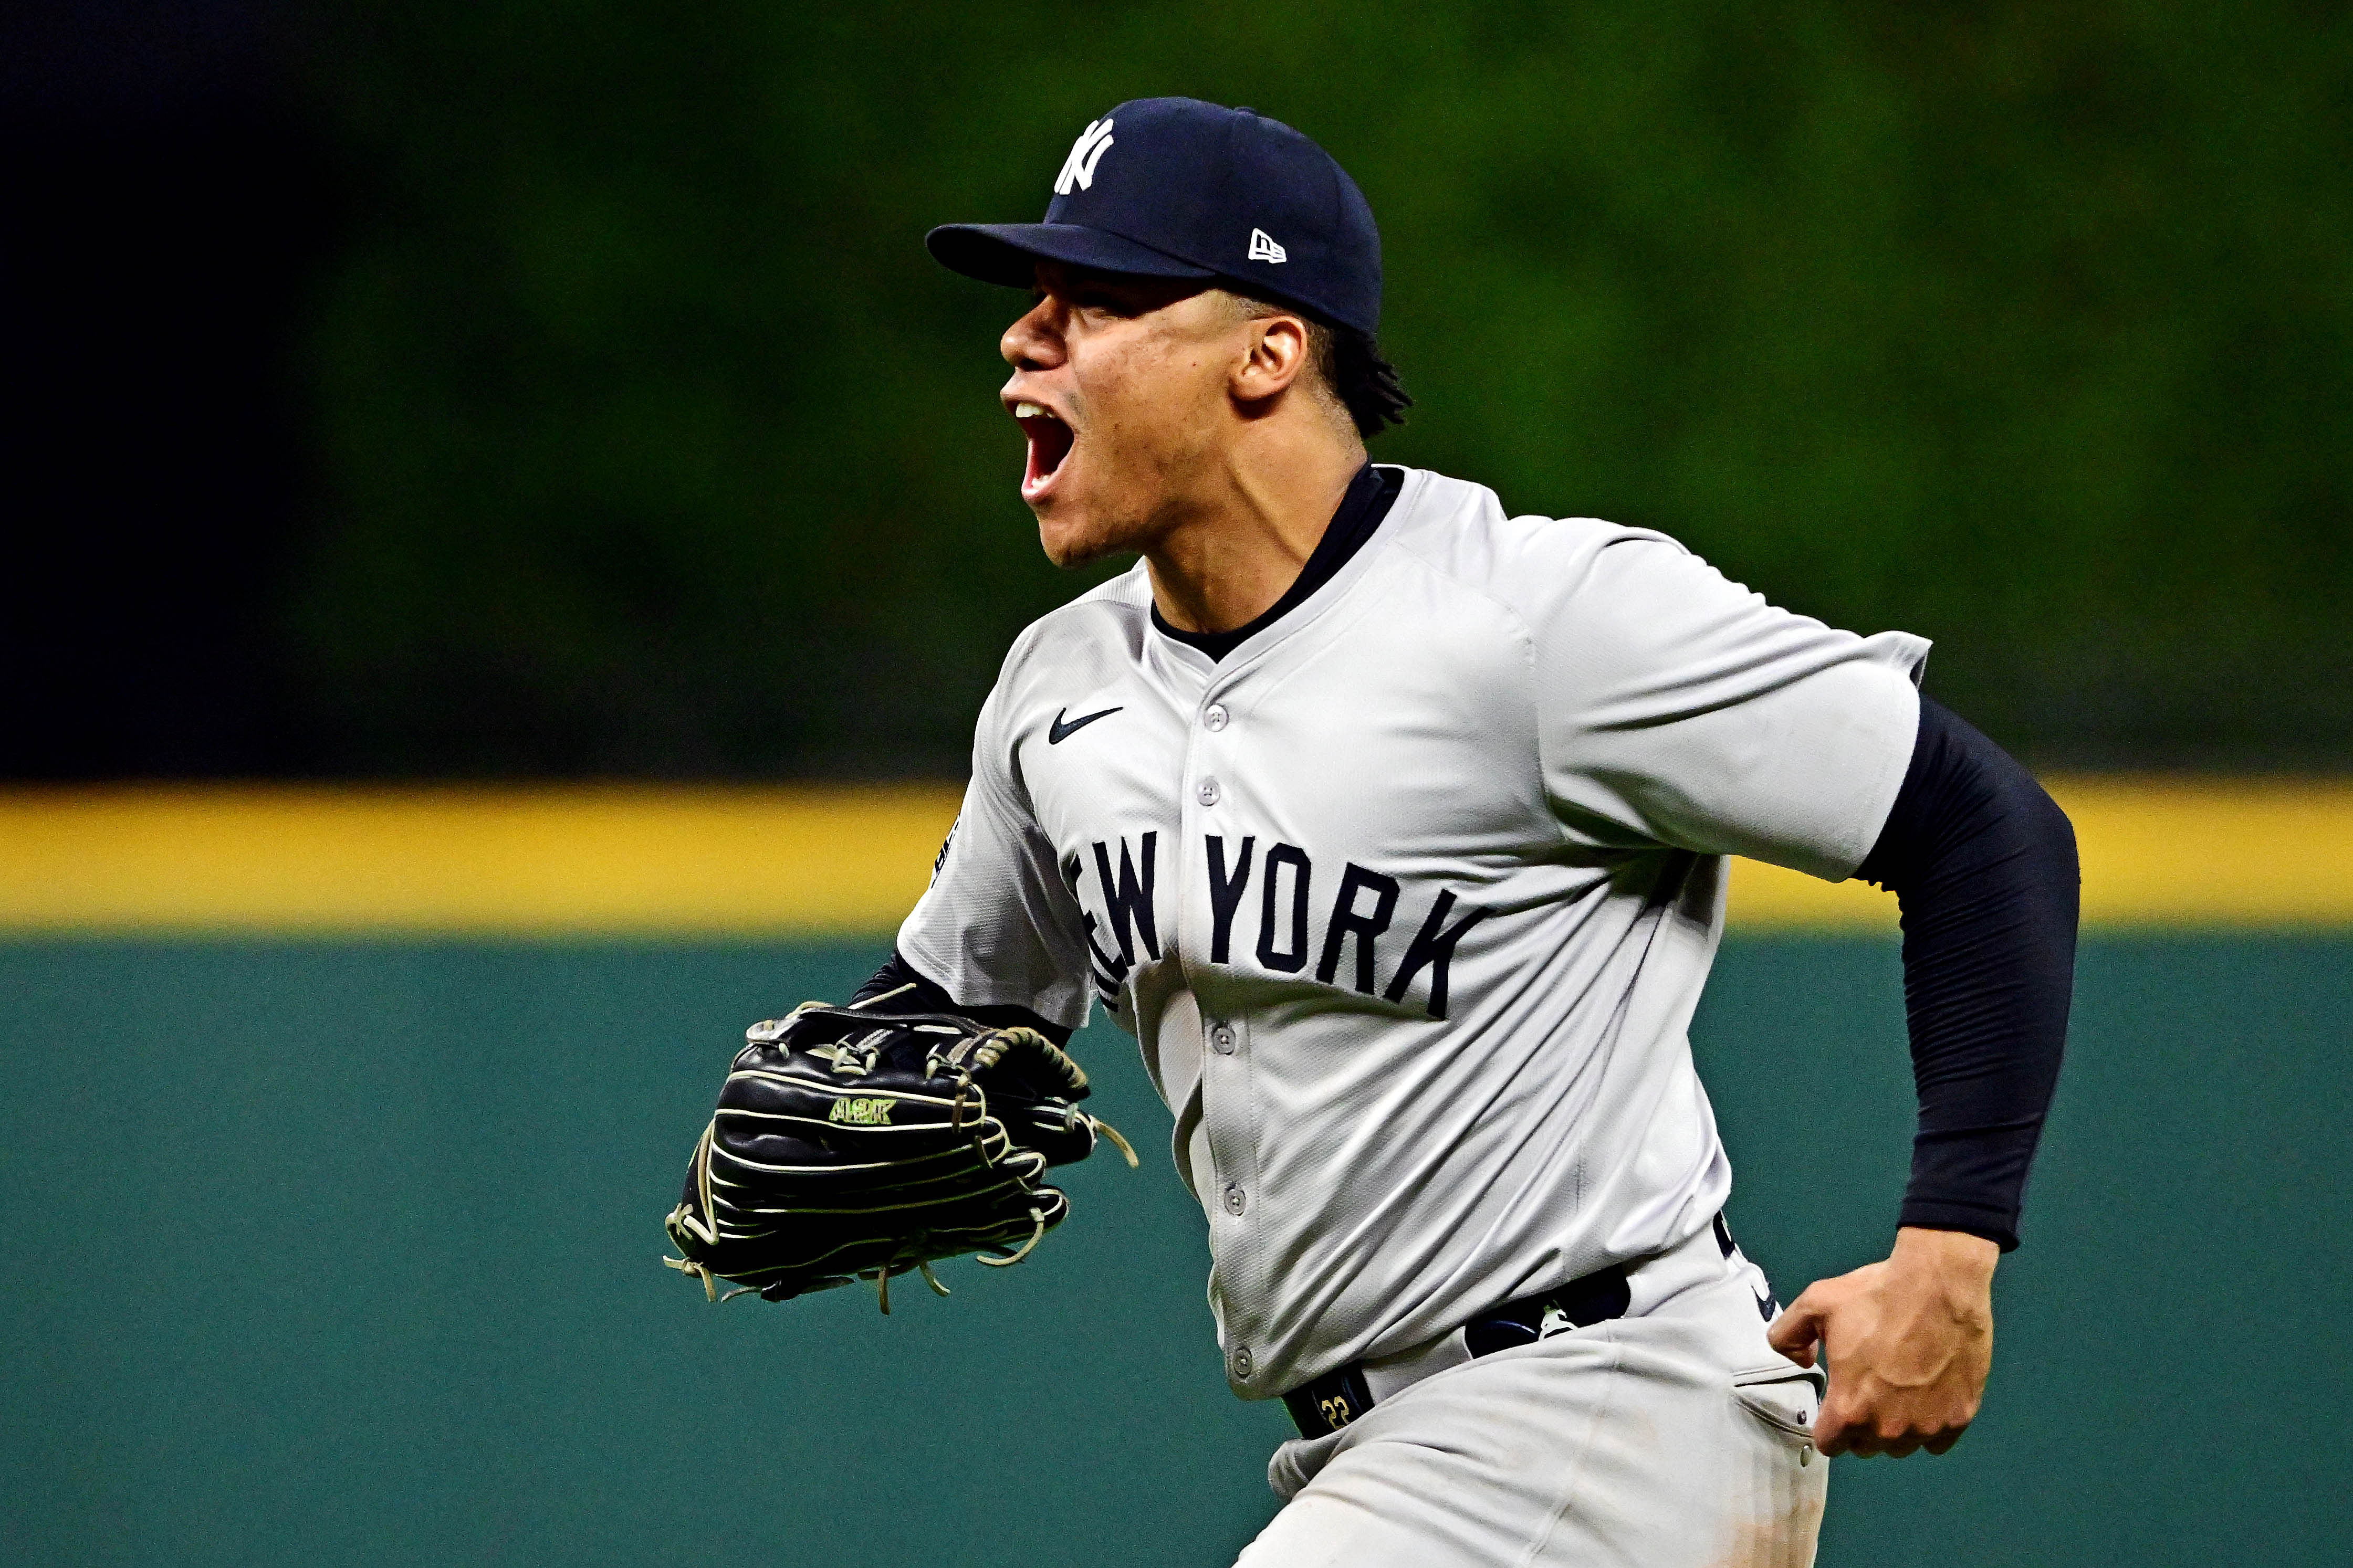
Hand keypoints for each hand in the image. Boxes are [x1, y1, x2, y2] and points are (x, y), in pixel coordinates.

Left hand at [1766, 1226, 1997, 1456]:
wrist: (1938, 1286)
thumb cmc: (1876, 1296)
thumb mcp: (1813, 1306)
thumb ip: (1788, 1336)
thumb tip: (1800, 1360)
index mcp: (1848, 1408)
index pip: (1829, 1444)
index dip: (1828, 1424)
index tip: (1836, 1403)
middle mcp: (1888, 1429)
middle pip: (1865, 1446)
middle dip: (1861, 1424)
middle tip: (1868, 1387)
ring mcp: (1926, 1426)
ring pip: (1902, 1445)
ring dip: (1896, 1426)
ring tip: (1899, 1389)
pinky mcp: (1959, 1418)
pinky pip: (1937, 1440)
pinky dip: (1930, 1424)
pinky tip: (1927, 1395)